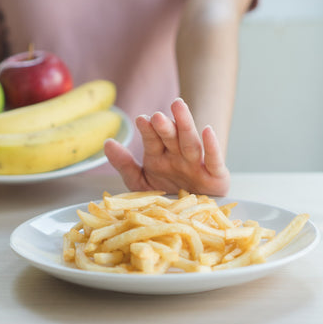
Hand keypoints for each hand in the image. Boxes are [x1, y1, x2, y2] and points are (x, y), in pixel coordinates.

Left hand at [104, 98, 229, 195]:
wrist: (192, 216)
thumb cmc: (166, 195)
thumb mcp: (140, 183)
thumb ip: (124, 164)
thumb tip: (107, 142)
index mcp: (158, 157)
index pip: (152, 140)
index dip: (147, 130)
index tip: (141, 119)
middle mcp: (177, 157)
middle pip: (171, 137)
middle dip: (164, 126)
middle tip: (157, 115)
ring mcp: (196, 164)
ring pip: (191, 142)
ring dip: (185, 125)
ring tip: (178, 107)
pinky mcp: (216, 176)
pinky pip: (213, 160)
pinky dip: (212, 146)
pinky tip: (208, 130)